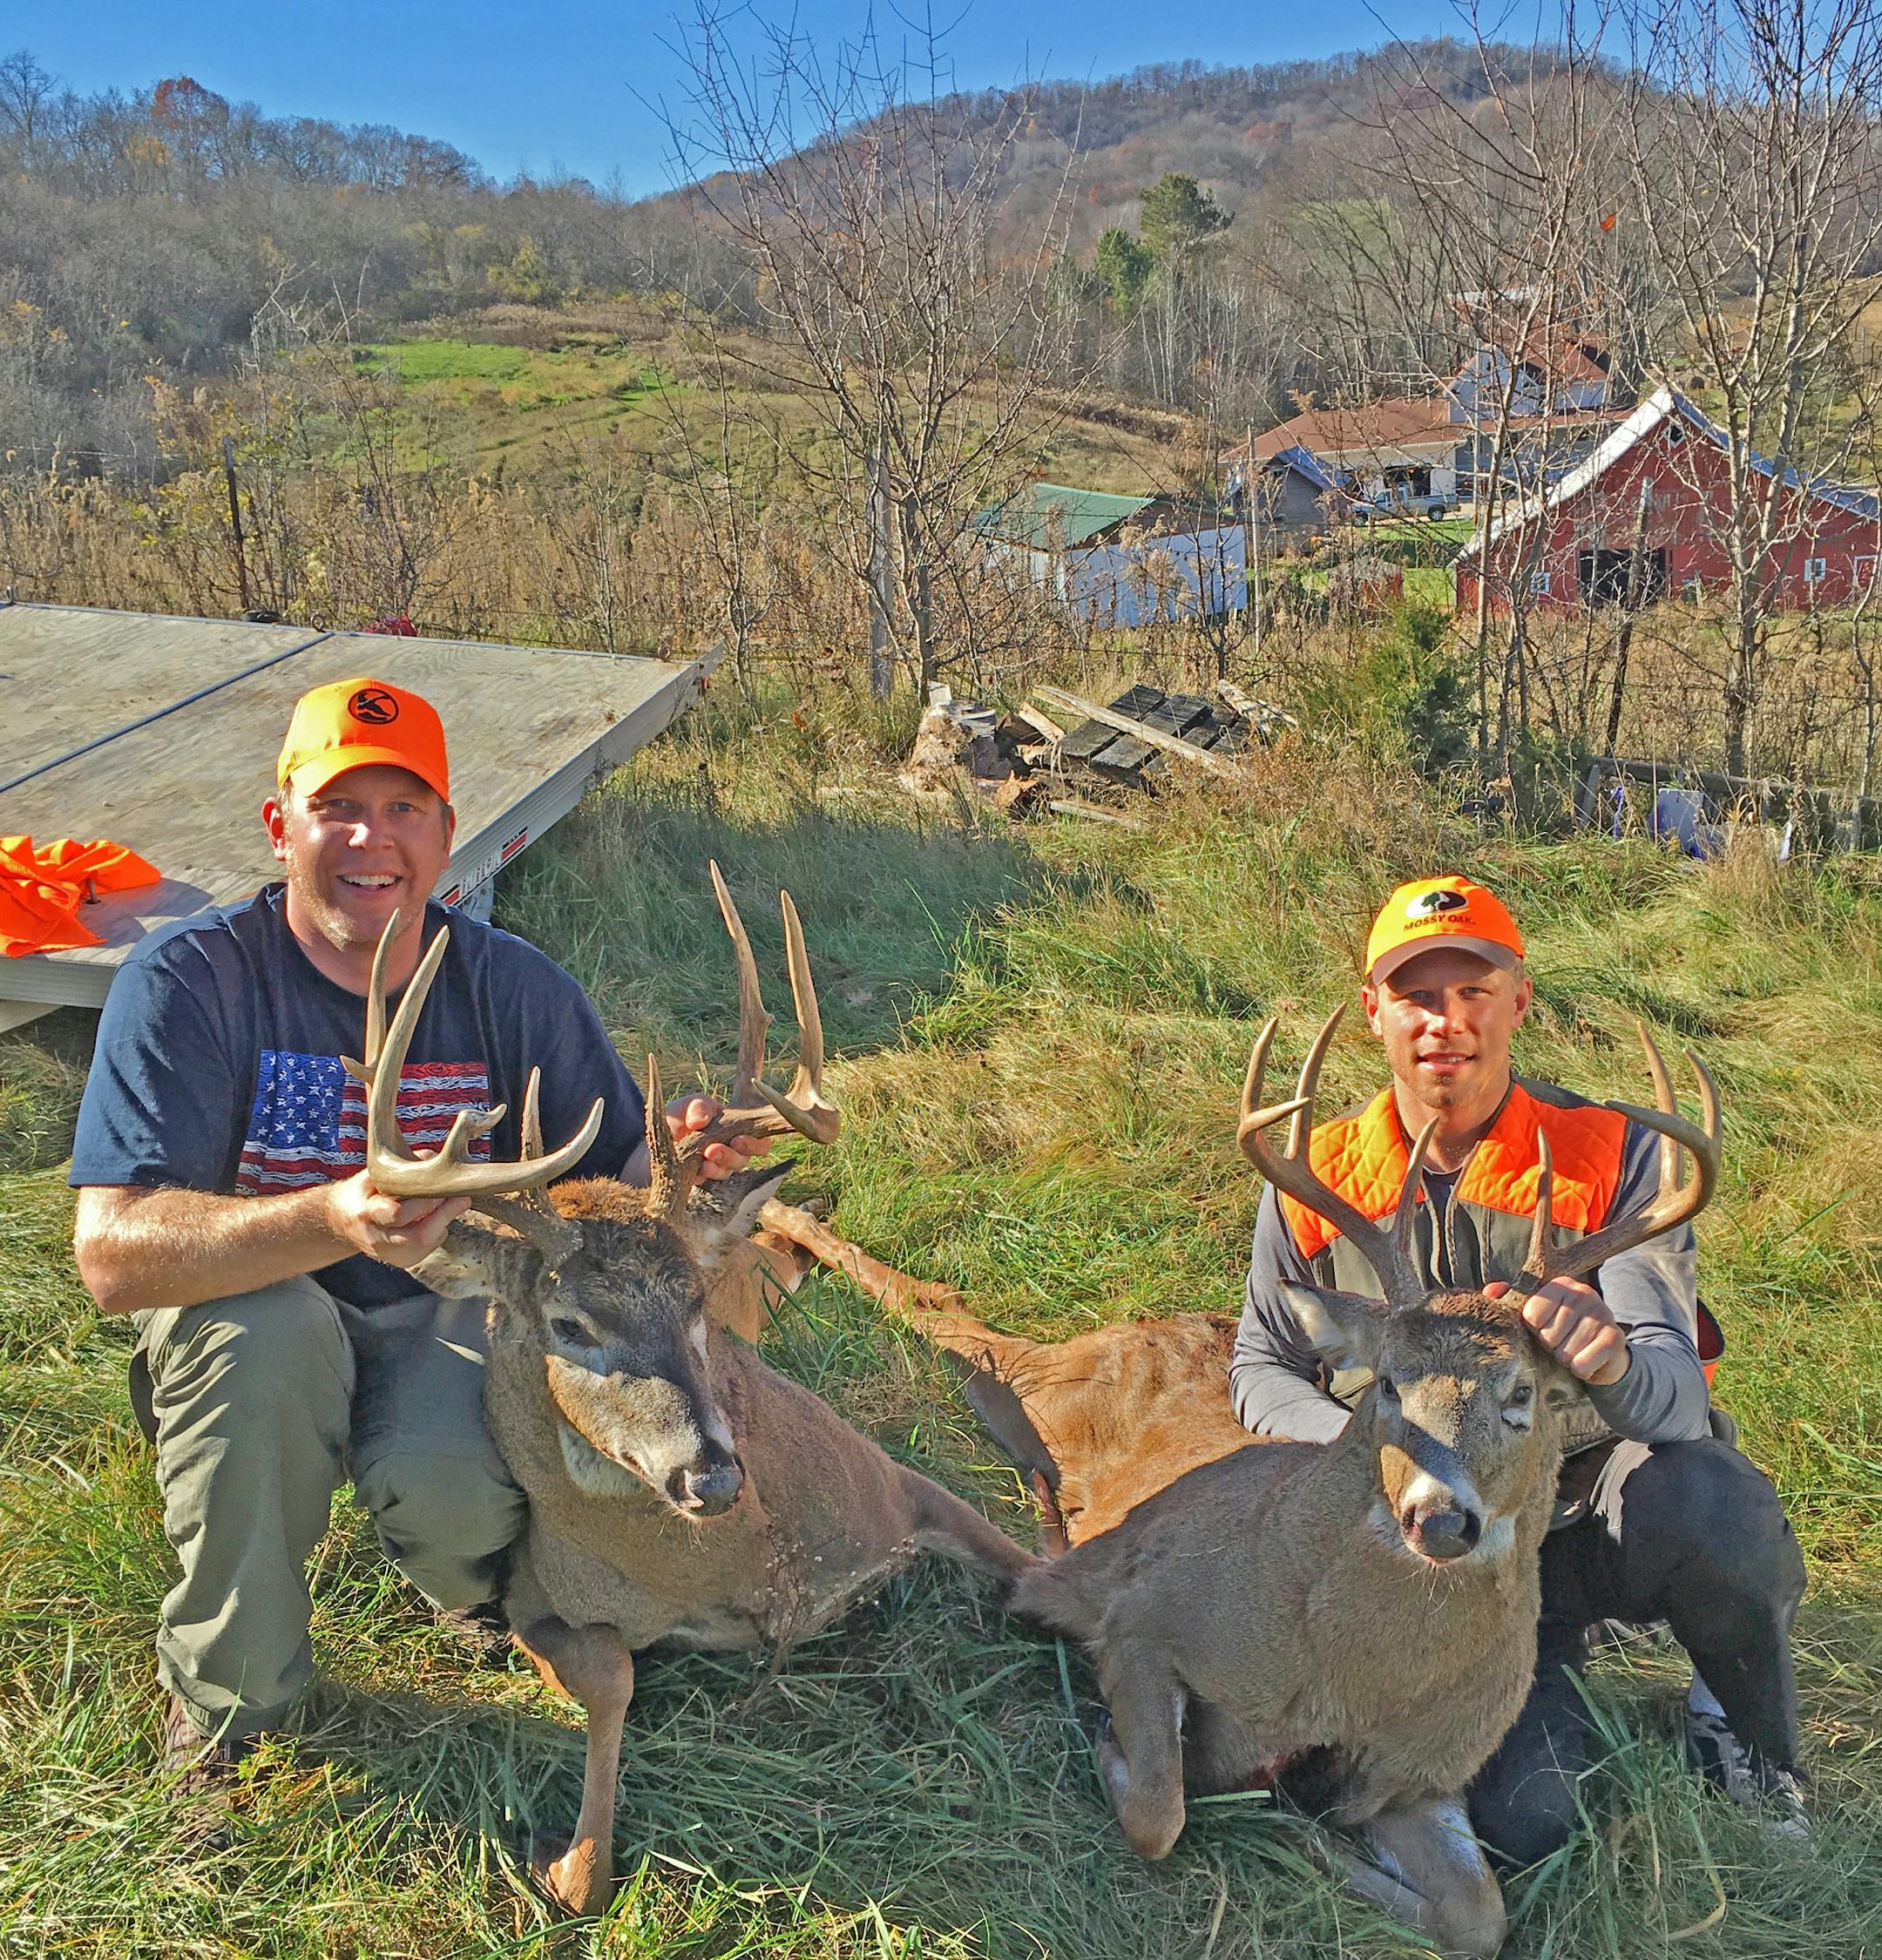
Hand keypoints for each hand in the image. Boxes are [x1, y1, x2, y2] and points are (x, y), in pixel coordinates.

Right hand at [324, 1170, 470, 1267]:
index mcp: (367, 1213)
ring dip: (444, 1222)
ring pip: (426, 1245)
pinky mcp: (401, 1261)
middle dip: (444, 1215)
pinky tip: (435, 1218)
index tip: (441, 1187)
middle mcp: (376, 1240)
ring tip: (451, 1204)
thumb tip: (431, 1157)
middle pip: (419, 1236)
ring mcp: (388, 1255)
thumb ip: (401, 1166)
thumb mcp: (374, 1175)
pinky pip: (428, 1248)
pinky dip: (437, 1231)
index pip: (398, 1213)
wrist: (343, 1220)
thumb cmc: (363, 1192)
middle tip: (462, 1198)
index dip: (425, 1203)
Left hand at [666, 1093, 773, 1181]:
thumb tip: (703, 1122)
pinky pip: (715, 1179)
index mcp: (731, 1127)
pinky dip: (709, 1172)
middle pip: (749, 1155)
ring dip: (723, 1162)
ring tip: (707, 1154)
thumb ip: (699, 1105)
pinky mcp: (705, 1179)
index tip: (739, 1139)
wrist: (646, 1146)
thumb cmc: (671, 1122)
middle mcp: (729, 1147)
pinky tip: (700, 1167)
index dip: (756, 1140)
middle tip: (722, 1147)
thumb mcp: (684, 1105)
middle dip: (739, 1152)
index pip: (758, 1136)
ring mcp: (717, 1164)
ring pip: (733, 1168)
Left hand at [1485, 1277, 1630, 1386]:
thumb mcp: (1534, 1316)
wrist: (1601, 1353)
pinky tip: (1585, 1361)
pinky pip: (1583, 1364)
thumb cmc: (1560, 1331)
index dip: (1534, 1329)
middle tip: (1561, 1342)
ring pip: (1565, 1352)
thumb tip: (1491, 1291)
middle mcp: (1584, 1293)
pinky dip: (1580, 1370)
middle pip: (1548, 1335)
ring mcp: (1602, 1313)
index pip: (1532, 1315)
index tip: (1544, 1327)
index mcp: (1561, 1284)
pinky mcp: (1614, 1337)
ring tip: (1573, 1350)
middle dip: (1551, 1346)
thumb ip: (1508, 1301)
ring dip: (1566, 1359)